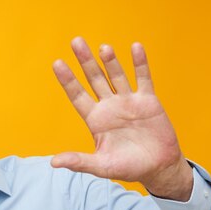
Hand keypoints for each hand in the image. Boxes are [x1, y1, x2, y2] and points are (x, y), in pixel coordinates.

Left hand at [51, 37, 192, 200]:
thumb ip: (79, 162)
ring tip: (103, 47)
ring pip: (117, 76)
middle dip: (85, 61)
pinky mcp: (148, 101)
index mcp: (95, 119)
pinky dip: (140, 64)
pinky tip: (135, 47)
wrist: (158, 168)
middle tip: (76, 41)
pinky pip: (143, 78)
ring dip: (110, 61)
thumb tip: (53, 162)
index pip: (77, 95)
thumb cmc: (127, 167)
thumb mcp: (101, 166)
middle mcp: (109, 106)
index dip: (68, 80)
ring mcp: (128, 101)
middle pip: (94, 79)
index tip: (57, 63)